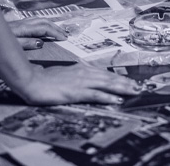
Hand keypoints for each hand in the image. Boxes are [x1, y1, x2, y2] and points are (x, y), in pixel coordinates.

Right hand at [8, 62, 139, 105]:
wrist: (31, 80)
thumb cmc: (43, 78)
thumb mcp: (61, 74)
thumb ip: (73, 75)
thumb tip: (82, 79)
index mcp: (80, 68)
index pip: (103, 73)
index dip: (117, 77)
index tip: (129, 81)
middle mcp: (83, 73)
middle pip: (108, 78)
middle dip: (125, 82)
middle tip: (139, 87)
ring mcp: (80, 82)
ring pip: (106, 84)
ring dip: (121, 88)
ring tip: (134, 92)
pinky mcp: (76, 92)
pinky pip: (95, 95)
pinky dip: (107, 97)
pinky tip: (116, 100)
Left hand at [9, 17, 67, 49]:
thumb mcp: (10, 44)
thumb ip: (25, 44)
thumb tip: (41, 43)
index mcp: (24, 28)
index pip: (44, 28)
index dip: (55, 32)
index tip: (64, 39)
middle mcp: (24, 23)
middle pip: (44, 22)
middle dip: (56, 28)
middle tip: (66, 35)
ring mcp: (21, 22)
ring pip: (40, 20)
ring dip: (51, 25)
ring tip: (59, 31)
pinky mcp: (18, 24)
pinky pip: (35, 21)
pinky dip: (44, 24)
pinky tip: (44, 28)